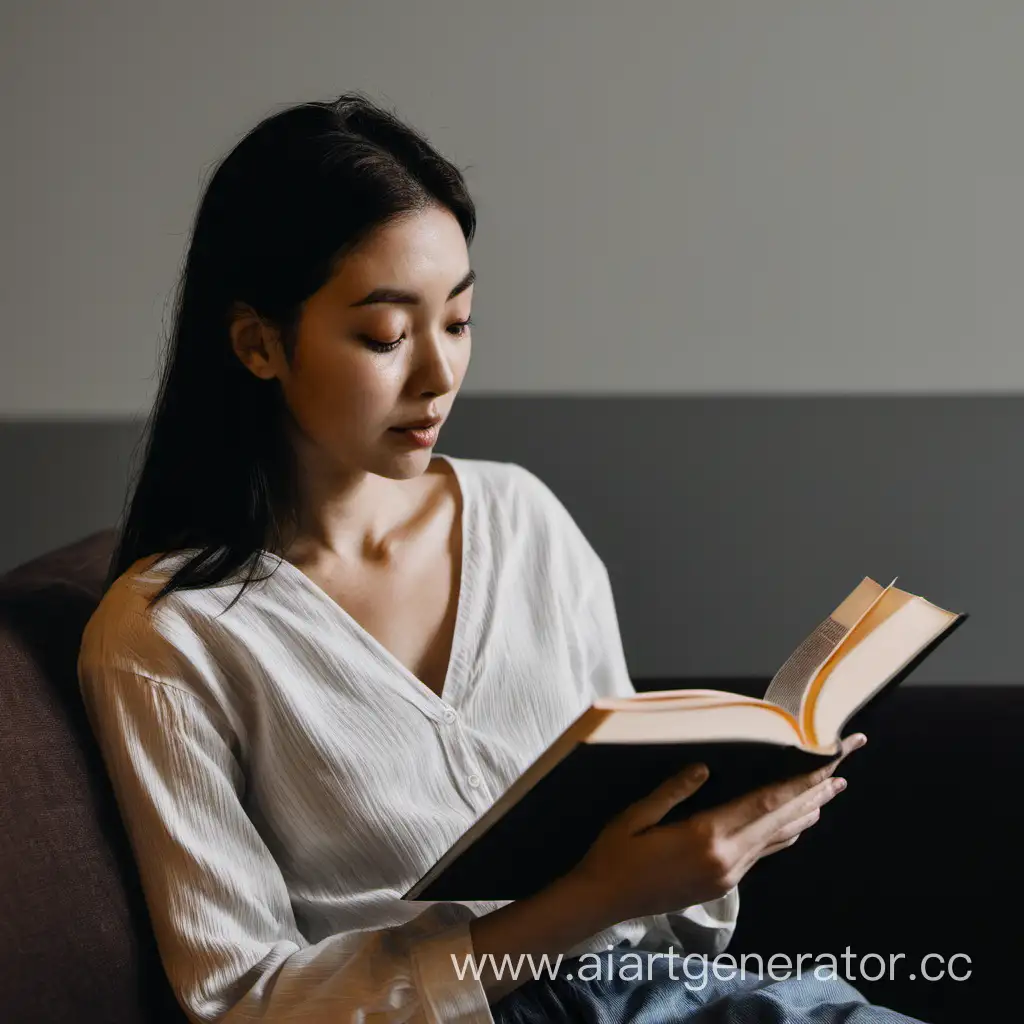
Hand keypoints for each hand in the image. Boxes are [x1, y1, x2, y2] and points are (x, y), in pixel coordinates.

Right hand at [568, 732, 867, 923]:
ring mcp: (728, 875)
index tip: (823, 767)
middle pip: (780, 821)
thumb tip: (704, 768)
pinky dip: (785, 835)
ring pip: (777, 840)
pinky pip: (763, 854)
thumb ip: (672, 791)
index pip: (763, 804)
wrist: (605, 901)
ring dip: (805, 815)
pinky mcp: (723, 885)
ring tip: (829, 795)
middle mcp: (726, 859)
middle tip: (841, 775)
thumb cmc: (614, 854)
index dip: (797, 784)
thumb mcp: (634, 817)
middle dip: (812, 796)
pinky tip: (796, 826)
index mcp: (706, 837)